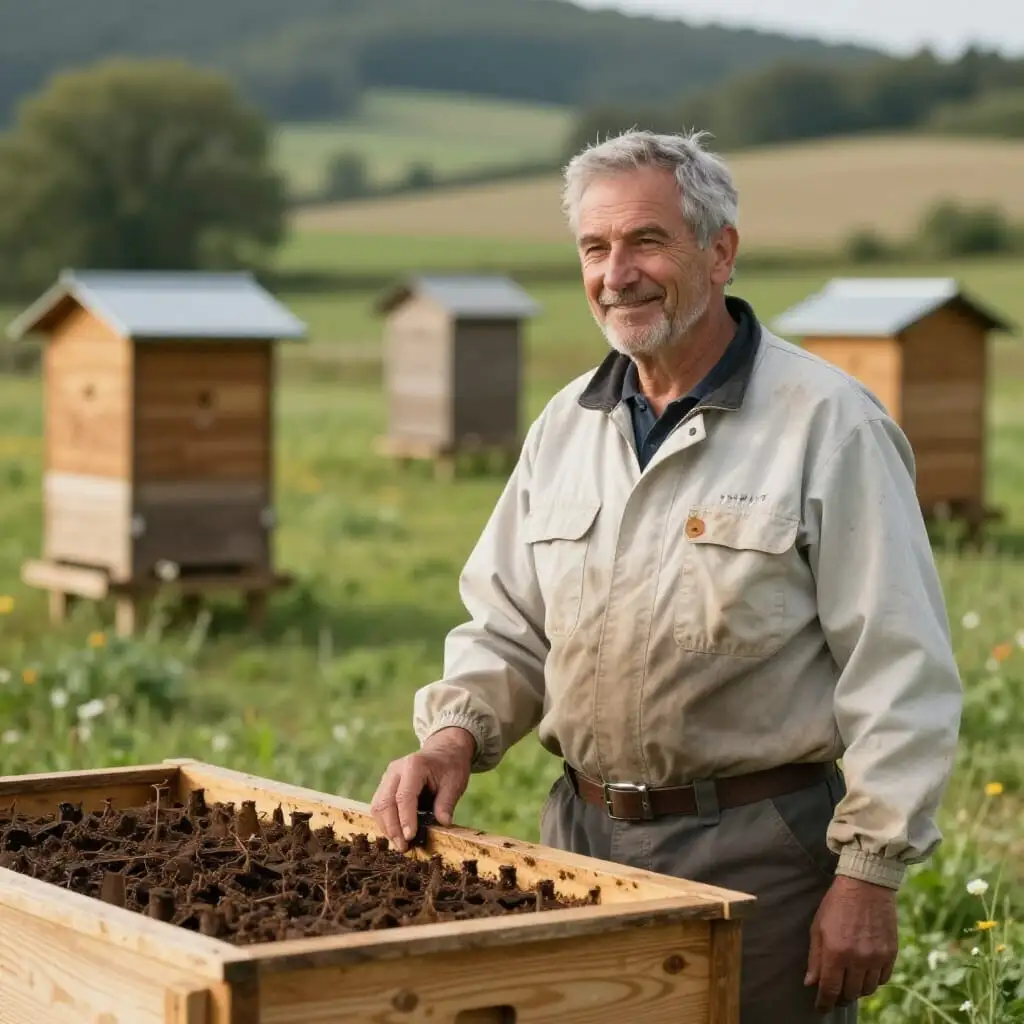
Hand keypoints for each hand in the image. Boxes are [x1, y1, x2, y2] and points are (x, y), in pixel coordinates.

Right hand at [369, 727, 474, 851]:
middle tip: (404, 847)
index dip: (405, 819)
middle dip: (392, 828)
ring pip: (378, 806)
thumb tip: (443, 824)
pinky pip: (379, 806)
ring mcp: (388, 777)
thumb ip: (447, 803)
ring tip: (401, 844)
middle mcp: (396, 770)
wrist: (444, 751)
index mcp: (414, 765)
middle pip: (385, 803)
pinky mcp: (385, 785)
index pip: (404, 796)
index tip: (410, 837)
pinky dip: (386, 822)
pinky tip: (397, 834)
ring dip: (387, 828)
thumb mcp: (455, 783)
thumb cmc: (450, 766)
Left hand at [805, 874, 898, 1012]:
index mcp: (836, 952)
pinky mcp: (891, 954)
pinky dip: (873, 980)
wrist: (866, 886)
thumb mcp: (818, 927)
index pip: (830, 989)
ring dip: (857, 989)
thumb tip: (810, 983)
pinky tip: (864, 972)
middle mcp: (858, 958)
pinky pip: (883, 979)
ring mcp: (877, 957)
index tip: (821, 1008)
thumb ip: (815, 958)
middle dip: (840, 997)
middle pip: (850, 993)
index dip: (824, 1003)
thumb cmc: (836, 904)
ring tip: (849, 982)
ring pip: (867, 990)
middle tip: (834, 993)